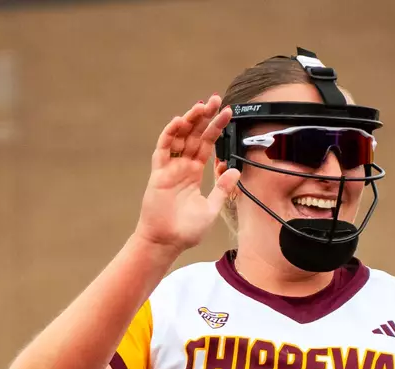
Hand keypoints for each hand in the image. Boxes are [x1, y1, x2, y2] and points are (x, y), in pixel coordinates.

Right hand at [134, 94, 240, 256]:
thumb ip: (222, 188)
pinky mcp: (159, 172)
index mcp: (195, 173)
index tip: (228, 114)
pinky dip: (170, 134)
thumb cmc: (186, 230)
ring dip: (190, 120)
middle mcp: (182, 166)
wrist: (167, 242)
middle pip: (194, 135)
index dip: (216, 129)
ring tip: (202, 106)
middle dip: (205, 117)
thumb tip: (235, 170)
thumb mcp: (212, 208)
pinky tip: (180, 121)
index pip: (207, 144)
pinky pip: (164, 148)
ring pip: (180, 137)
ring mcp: (170, 167)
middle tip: (217, 100)